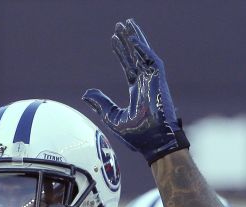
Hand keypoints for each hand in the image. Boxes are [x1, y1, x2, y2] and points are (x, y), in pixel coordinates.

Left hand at [82, 18, 187, 163]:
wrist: (153, 144)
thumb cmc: (137, 136)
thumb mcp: (112, 117)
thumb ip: (101, 103)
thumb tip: (86, 93)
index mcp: (137, 90)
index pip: (128, 66)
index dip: (121, 52)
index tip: (113, 38)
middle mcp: (146, 83)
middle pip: (136, 56)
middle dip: (128, 40)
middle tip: (121, 24)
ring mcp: (154, 81)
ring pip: (144, 54)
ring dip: (136, 38)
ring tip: (127, 24)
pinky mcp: (159, 82)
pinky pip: (152, 61)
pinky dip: (143, 50)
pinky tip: (133, 40)